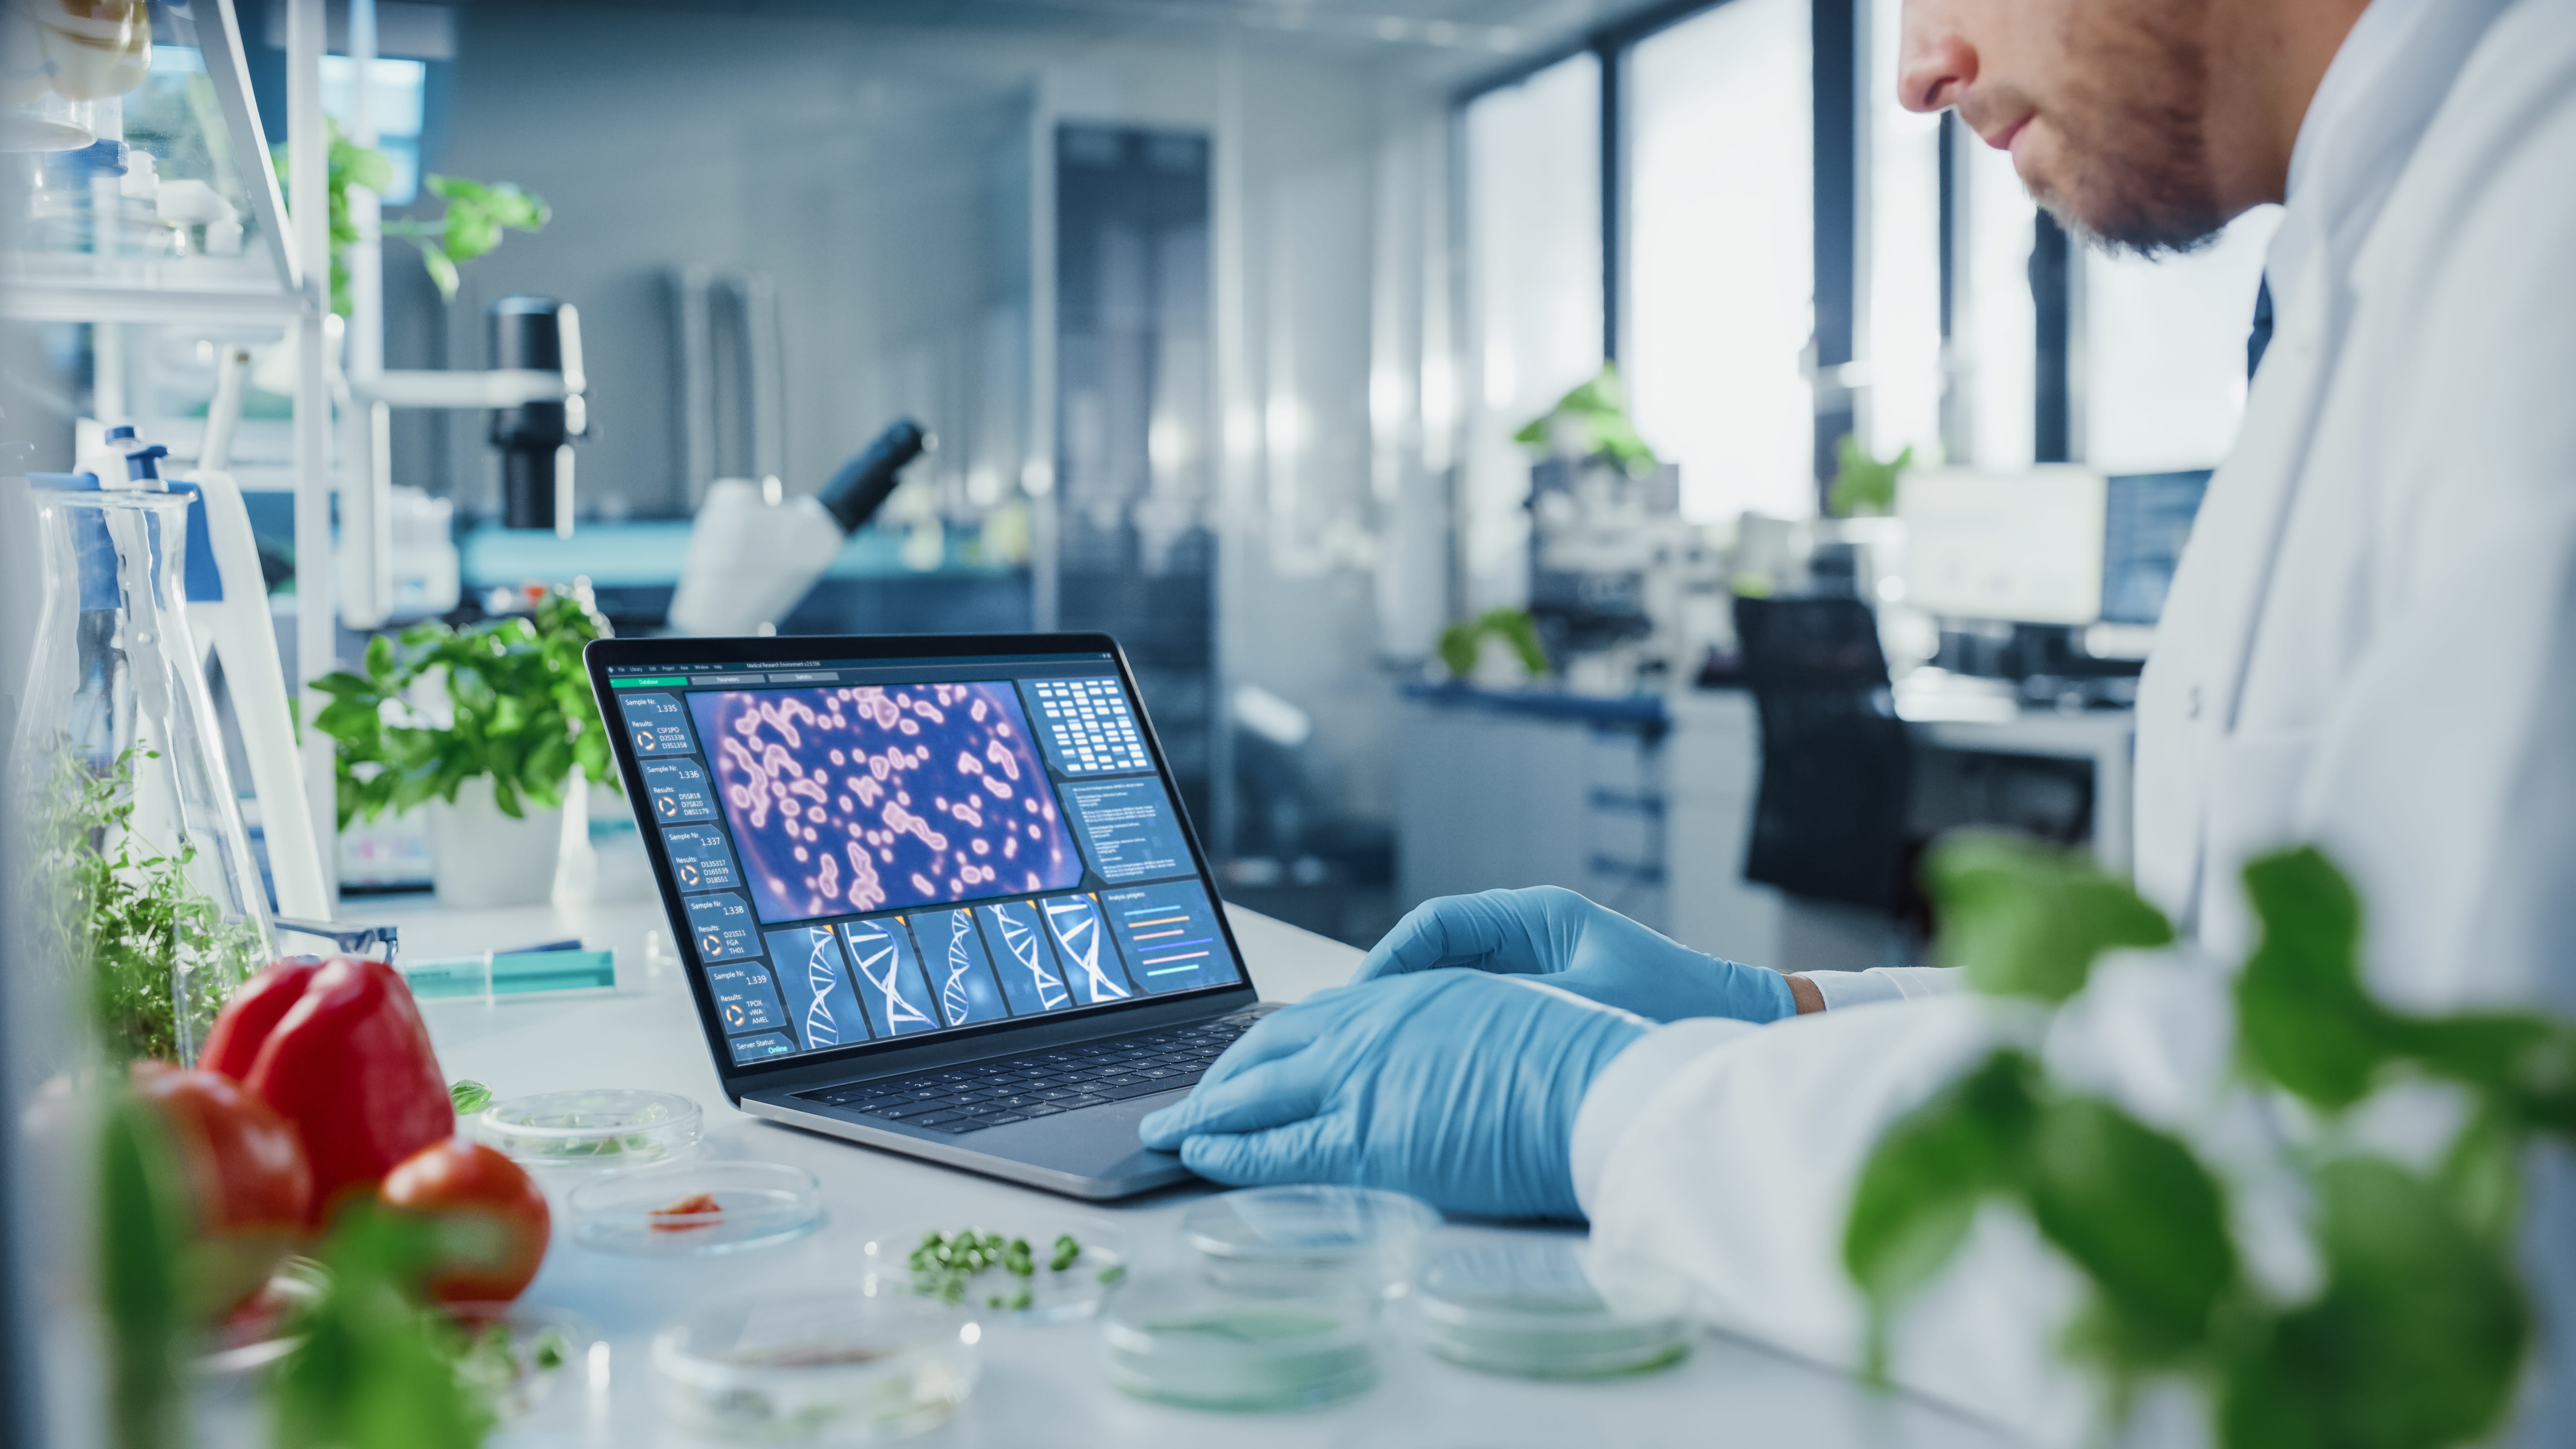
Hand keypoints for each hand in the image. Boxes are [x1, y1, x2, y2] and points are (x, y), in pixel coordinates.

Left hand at [1138, 971, 1648, 1219]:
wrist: (1603, 1091)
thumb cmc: (1580, 1067)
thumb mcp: (1508, 1023)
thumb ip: (1457, 1038)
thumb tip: (1437, 1069)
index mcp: (1416, 994)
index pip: (1323, 1014)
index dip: (1276, 1042)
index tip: (1248, 1061)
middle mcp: (1376, 1023)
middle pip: (1273, 1046)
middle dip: (1220, 1074)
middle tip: (1186, 1096)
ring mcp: (1363, 1077)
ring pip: (1257, 1091)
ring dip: (1204, 1110)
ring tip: (1168, 1129)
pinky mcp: (1362, 1136)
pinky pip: (1274, 1145)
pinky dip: (1228, 1149)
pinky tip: (1199, 1154)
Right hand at [1356, 886, 1795, 1023]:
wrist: (1740, 1028)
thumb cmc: (1674, 1014)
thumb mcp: (1584, 1008)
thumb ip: (1511, 1008)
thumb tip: (1434, 1023)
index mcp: (1537, 916)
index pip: (1436, 924)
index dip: (1388, 962)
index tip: (1360, 1004)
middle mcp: (1529, 933)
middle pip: (1433, 951)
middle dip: (1387, 991)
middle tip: (1349, 1035)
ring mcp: (1535, 966)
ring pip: (1449, 982)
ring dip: (1412, 1014)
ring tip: (1376, 1055)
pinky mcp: (1543, 1001)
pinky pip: (1475, 1009)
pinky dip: (1443, 1033)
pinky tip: (1424, 1071)